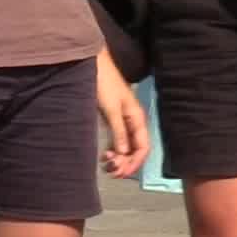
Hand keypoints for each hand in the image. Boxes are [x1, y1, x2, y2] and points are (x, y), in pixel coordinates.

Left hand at [95, 49, 149, 179]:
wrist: (93, 63)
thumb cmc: (103, 82)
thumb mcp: (111, 109)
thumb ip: (119, 132)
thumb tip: (124, 153)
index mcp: (137, 119)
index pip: (143, 148)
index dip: (134, 163)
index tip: (121, 173)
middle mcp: (134, 122)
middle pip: (136, 150)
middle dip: (126, 163)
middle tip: (110, 171)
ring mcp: (124, 121)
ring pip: (127, 147)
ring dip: (119, 159)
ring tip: (106, 164)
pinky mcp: (114, 119)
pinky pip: (119, 141)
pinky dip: (114, 151)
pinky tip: (105, 155)